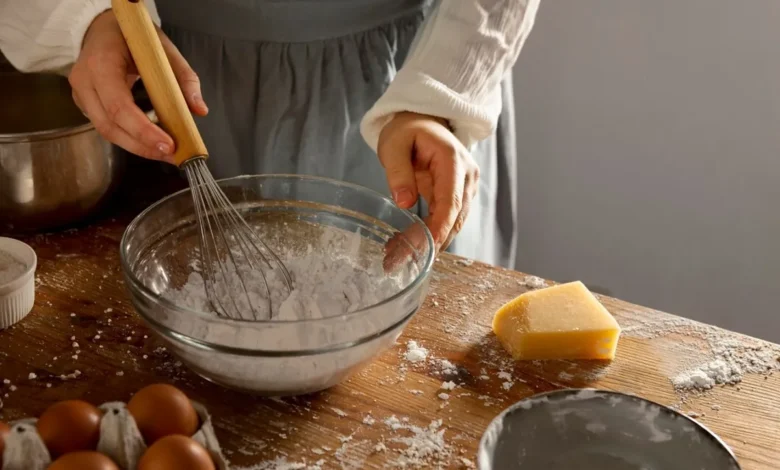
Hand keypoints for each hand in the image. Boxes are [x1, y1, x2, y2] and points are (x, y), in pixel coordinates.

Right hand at [68, 11, 207, 161]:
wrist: (103, 27)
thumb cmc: (133, 36)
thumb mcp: (163, 49)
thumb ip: (184, 78)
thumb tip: (200, 110)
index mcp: (101, 63)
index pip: (119, 106)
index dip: (143, 131)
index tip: (169, 144)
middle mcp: (84, 81)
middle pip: (110, 127)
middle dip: (143, 146)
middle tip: (172, 155)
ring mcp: (81, 94)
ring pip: (106, 132)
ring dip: (138, 146)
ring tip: (166, 153)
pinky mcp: (84, 104)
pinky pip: (107, 126)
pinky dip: (130, 137)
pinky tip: (151, 141)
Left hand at [378, 111, 479, 260]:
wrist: (423, 119)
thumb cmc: (407, 129)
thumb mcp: (394, 144)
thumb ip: (398, 172)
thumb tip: (404, 202)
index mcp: (453, 160)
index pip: (451, 201)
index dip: (440, 228)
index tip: (425, 249)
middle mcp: (467, 176)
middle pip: (455, 218)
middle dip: (430, 243)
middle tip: (397, 261)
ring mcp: (466, 187)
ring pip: (453, 224)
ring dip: (428, 242)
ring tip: (395, 256)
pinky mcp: (458, 195)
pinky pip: (446, 219)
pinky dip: (428, 234)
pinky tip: (405, 244)